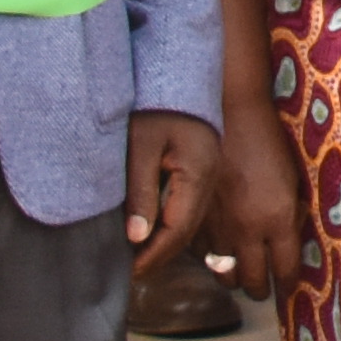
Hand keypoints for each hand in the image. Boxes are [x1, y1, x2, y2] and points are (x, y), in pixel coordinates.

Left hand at [122, 109, 218, 267]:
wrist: (182, 67)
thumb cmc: (156, 103)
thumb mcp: (141, 145)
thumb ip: (141, 191)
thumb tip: (137, 237)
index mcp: (197, 176)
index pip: (176, 231)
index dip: (153, 256)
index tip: (130, 273)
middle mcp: (209, 180)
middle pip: (188, 231)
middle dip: (160, 254)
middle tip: (132, 270)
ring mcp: (210, 174)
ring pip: (191, 221)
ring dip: (167, 241)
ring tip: (140, 255)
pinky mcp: (204, 167)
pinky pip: (191, 207)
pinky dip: (172, 224)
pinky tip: (154, 226)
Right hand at [204, 106, 307, 298]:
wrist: (230, 116)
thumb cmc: (269, 142)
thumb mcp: (293, 179)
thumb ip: (291, 214)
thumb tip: (291, 241)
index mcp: (278, 219)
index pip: (286, 270)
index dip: (289, 284)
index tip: (289, 288)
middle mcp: (246, 230)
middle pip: (252, 282)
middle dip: (260, 289)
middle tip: (264, 287)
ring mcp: (217, 227)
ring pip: (224, 274)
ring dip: (233, 277)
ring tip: (241, 273)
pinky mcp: (194, 219)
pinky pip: (202, 255)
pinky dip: (210, 258)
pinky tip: (218, 250)